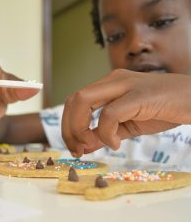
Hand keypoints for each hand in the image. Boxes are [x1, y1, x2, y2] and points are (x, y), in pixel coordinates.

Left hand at [62, 69, 190, 156]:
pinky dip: (105, 132)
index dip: (68, 125)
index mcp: (109, 85)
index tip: (74, 147)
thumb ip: (106, 133)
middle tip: (76, 150)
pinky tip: (115, 143)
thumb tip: (85, 146)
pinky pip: (110, 114)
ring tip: (89, 146)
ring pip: (84, 101)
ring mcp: (125, 85)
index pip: (76, 101)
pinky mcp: (138, 95)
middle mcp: (112, 81)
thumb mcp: (128, 125)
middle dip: (68, 128)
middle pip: (74, 100)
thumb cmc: (163, 109)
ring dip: (79, 128)